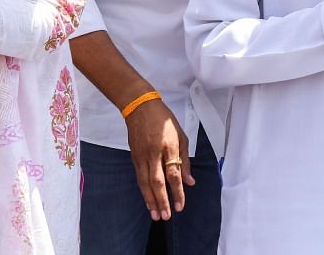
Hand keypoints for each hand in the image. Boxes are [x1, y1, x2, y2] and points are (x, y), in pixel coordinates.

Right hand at [126, 98, 193, 220]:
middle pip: (157, 182)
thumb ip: (185, 160)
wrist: (139, 107)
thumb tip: (189, 182)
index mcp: (169, 147)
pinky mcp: (134, 157)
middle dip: (162, 201)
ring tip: (156, 214)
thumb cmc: (164, 120)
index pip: (173, 175)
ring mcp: (142, 156)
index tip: (180, 207)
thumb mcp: (181, 136)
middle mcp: (154, 154)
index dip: (177, 192)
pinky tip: (147, 200)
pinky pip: (139, 177)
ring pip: (145, 182)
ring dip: (151, 200)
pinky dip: (143, 190)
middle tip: (166, 217)